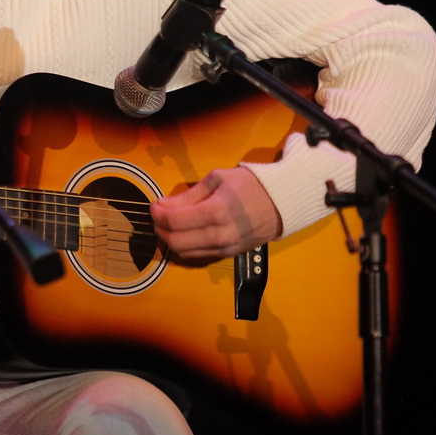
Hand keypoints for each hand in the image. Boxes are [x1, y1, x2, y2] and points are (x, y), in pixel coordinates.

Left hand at [150, 165, 280, 265]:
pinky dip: (184, 246)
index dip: (157, 213)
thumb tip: (163, 205)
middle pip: (175, 241)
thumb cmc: (250, 185)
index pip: (174, 220)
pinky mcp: (228, 254)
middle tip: (158, 215)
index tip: (154, 205)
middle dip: (160, 228)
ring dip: (170, 239)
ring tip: (168, 223)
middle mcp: (220, 234)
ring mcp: (225, 248)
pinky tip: (184, 232)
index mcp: (216, 211)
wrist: (281, 204)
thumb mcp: (218, 179)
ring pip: (184, 252)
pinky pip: (198, 255)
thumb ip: (189, 195)